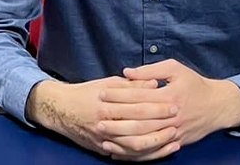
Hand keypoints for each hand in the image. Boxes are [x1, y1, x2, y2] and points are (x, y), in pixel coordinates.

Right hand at [26, 77, 179, 159]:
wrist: (61, 110)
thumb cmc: (87, 93)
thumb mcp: (108, 83)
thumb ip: (132, 84)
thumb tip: (154, 84)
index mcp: (106, 105)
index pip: (136, 106)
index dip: (156, 106)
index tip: (173, 103)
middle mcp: (104, 124)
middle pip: (138, 127)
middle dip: (160, 124)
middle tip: (178, 120)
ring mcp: (103, 140)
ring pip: (134, 146)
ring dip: (156, 143)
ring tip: (174, 138)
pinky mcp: (103, 150)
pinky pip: (127, 157)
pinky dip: (145, 155)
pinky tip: (159, 150)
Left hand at [100, 60, 239, 153]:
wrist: (217, 106)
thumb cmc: (194, 84)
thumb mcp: (175, 69)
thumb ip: (150, 70)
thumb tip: (127, 72)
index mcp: (169, 95)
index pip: (139, 96)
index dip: (119, 94)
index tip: (103, 93)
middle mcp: (170, 116)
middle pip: (139, 119)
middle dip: (116, 118)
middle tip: (98, 116)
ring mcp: (172, 132)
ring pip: (144, 139)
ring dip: (122, 138)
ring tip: (104, 135)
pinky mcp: (174, 143)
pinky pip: (151, 152)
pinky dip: (134, 154)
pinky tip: (119, 152)